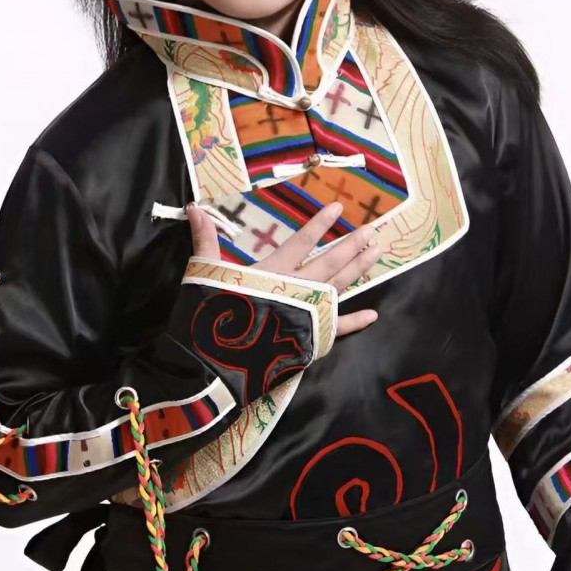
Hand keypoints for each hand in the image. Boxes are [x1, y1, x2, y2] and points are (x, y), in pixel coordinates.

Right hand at [186, 201, 378, 338]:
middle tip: (373, 229)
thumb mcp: (203, 273)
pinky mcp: (309, 339)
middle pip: (329, 262)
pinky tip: (373, 314)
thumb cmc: (207, 317)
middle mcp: (295, 289)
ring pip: (338, 286)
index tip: (338, 208)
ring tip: (377, 251)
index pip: (301, 241)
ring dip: (359, 268)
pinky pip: (337, 329)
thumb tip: (192, 206)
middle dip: (352, 245)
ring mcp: (306, 314)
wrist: (214, 363)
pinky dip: (355, 322)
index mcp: (271, 271)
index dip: (319, 224)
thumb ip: (204, 239)